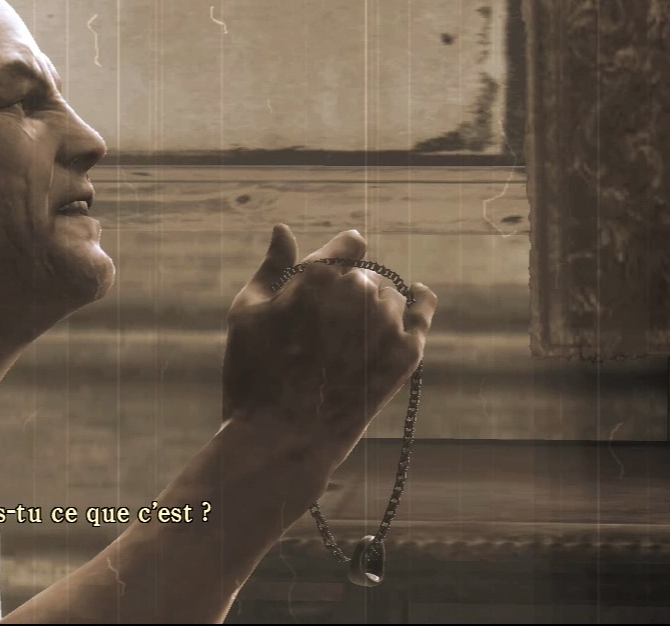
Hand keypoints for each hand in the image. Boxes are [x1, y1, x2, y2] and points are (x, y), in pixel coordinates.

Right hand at [221, 225, 436, 479]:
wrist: (283, 439)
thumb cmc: (255, 375)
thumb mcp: (247, 313)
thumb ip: (271, 267)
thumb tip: (282, 229)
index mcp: (319, 275)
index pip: (349, 244)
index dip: (340, 255)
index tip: (335, 267)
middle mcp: (359, 291)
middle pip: (365, 274)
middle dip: (349, 290)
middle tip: (327, 326)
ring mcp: (387, 322)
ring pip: (389, 295)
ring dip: (375, 305)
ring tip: (349, 337)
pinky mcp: (407, 352)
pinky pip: (422, 312)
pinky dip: (419, 302)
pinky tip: (417, 296)